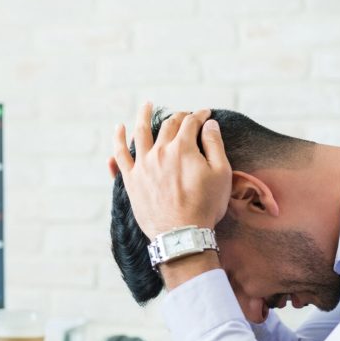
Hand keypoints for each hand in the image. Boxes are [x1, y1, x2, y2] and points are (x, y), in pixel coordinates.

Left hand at [110, 103, 231, 240]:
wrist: (181, 235)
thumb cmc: (205, 206)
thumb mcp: (221, 174)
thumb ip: (214, 144)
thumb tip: (209, 123)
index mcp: (183, 148)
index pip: (191, 122)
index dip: (200, 115)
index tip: (206, 114)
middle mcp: (160, 151)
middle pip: (168, 125)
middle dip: (179, 117)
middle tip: (185, 116)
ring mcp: (142, 165)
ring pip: (141, 132)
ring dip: (143, 116)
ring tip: (146, 105)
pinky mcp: (131, 180)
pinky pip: (120, 156)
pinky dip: (118, 140)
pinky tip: (119, 129)